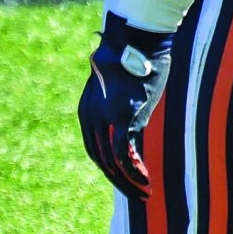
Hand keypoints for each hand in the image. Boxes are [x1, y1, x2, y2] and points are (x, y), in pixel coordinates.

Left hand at [79, 13, 174, 197]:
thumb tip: (127, 110)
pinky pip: (123, 154)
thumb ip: (118, 102)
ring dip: (127, 181)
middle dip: (117, 180)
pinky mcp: (123, 118)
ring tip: (143, 194)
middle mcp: (91, 116)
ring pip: (111, 162)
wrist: (135, 39)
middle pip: (99, 159)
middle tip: (135, 194)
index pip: (93, 147)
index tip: (123, 178)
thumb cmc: (132, 57)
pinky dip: (133, 171)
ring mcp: (105, 118)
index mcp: (87, 110)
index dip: (108, 166)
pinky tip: (145, 181)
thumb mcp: (119, 84)